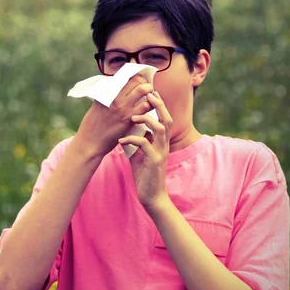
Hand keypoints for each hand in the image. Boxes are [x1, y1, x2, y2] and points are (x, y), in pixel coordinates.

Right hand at [75, 74, 154, 157]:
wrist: (90, 142)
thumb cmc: (92, 125)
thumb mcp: (98, 105)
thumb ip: (108, 96)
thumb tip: (117, 88)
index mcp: (107, 93)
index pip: (126, 77)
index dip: (136, 77)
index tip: (140, 81)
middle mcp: (116, 98)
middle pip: (137, 81)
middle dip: (146, 83)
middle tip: (148, 88)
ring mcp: (123, 108)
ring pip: (143, 91)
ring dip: (150, 92)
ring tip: (150, 97)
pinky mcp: (129, 120)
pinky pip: (145, 107)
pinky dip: (150, 105)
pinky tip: (149, 108)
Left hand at [118, 91, 172, 208]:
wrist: (151, 196)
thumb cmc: (145, 175)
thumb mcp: (139, 155)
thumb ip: (136, 142)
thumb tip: (125, 130)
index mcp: (161, 142)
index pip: (164, 119)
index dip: (159, 105)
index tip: (151, 92)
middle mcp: (163, 145)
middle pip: (167, 119)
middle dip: (159, 105)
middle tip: (149, 94)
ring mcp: (160, 152)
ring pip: (160, 128)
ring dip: (147, 120)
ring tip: (133, 117)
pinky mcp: (154, 161)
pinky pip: (145, 144)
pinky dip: (132, 139)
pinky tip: (122, 140)